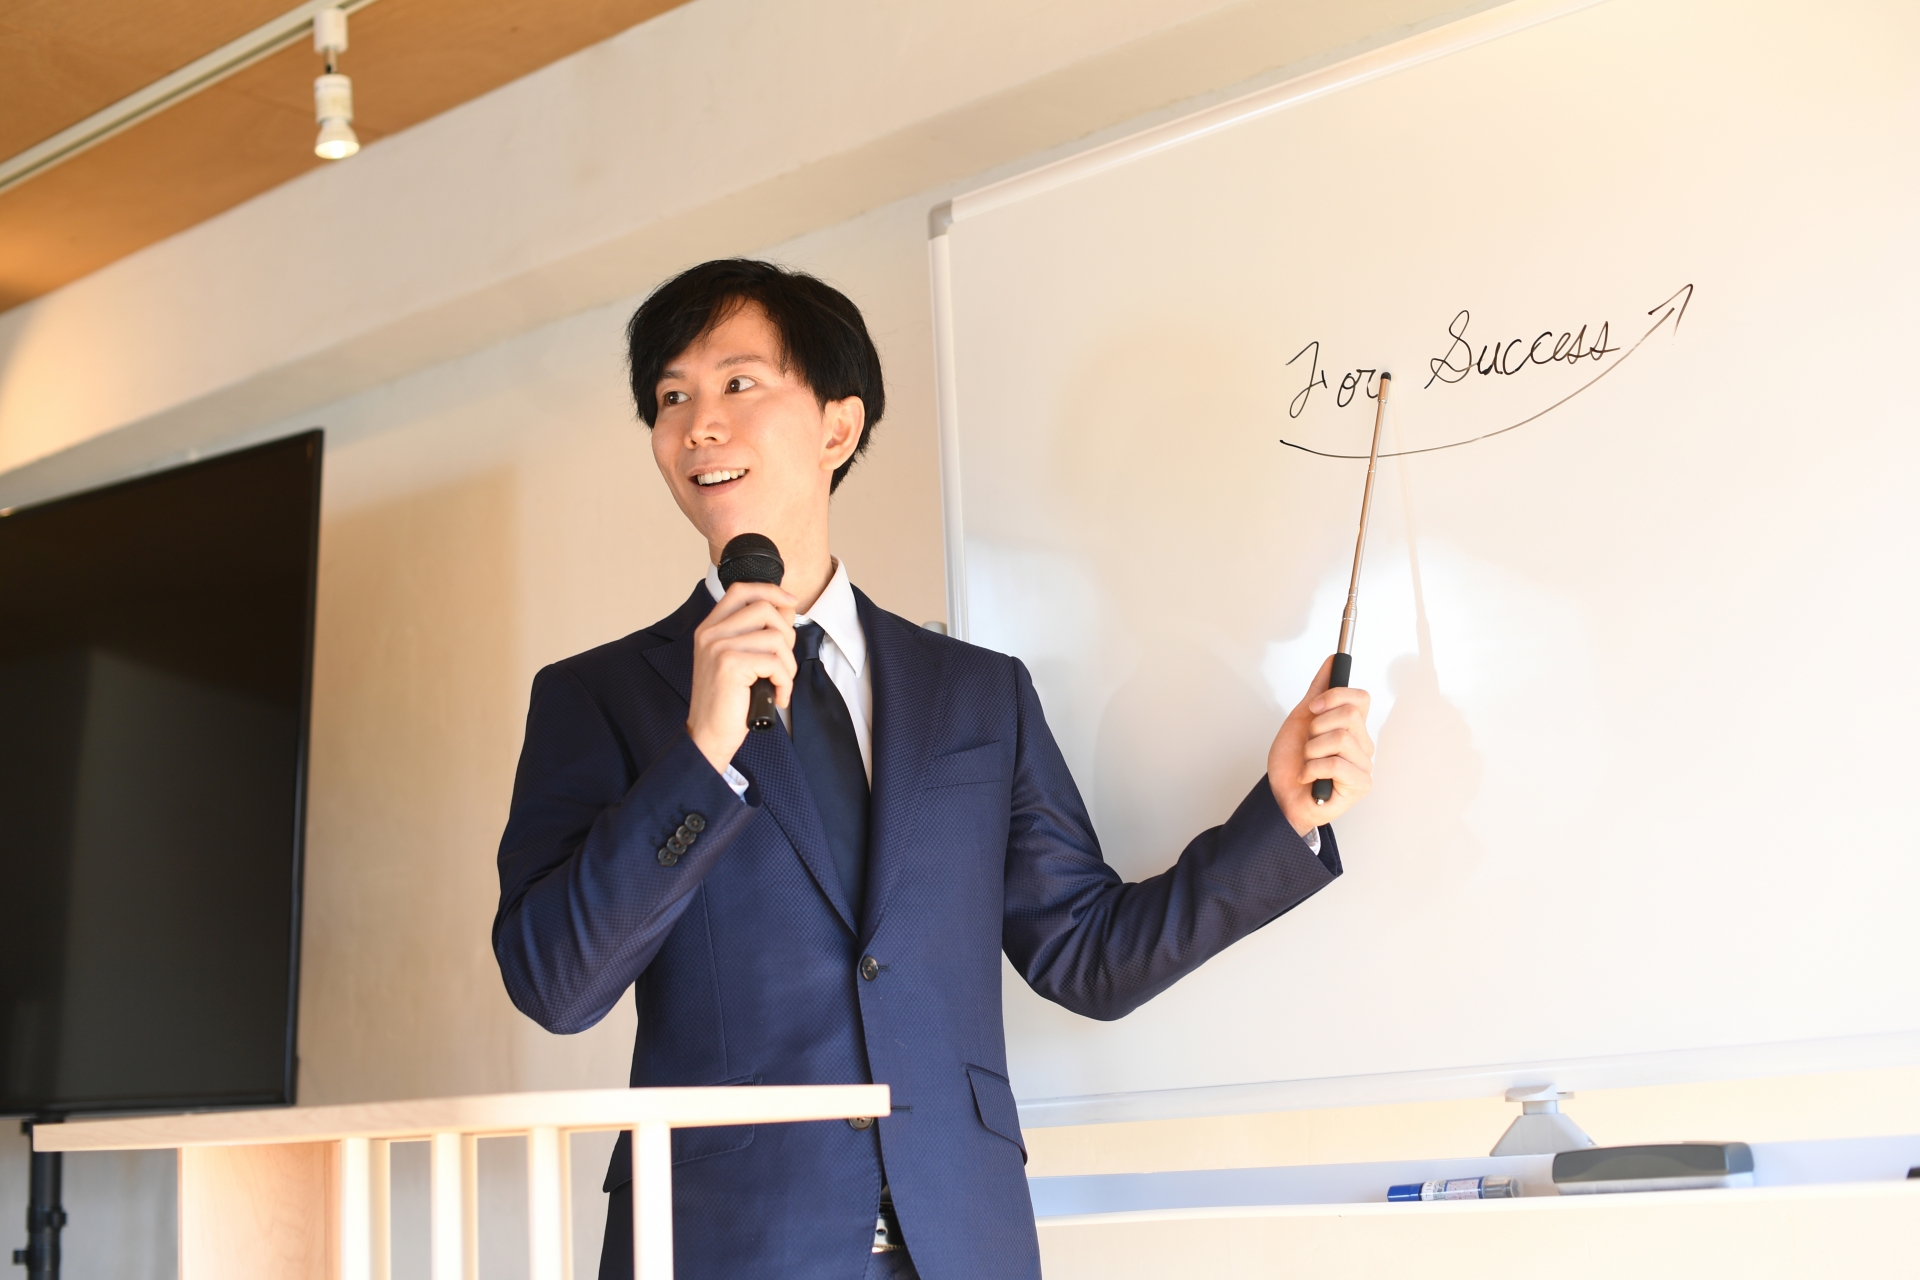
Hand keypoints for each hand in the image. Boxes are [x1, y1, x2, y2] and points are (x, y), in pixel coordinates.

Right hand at [687, 582, 796, 773]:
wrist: (708, 735)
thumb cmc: (727, 702)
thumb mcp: (739, 660)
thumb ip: (757, 634)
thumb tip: (787, 608)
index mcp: (710, 628)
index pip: (741, 590)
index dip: (770, 591)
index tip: (790, 603)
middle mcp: (710, 633)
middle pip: (765, 609)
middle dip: (786, 635)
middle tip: (782, 663)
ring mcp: (718, 647)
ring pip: (776, 637)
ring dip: (788, 664)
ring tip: (779, 683)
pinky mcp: (730, 664)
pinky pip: (775, 662)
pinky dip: (785, 681)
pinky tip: (777, 696)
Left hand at [1268, 655, 1373, 835]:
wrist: (1280, 796)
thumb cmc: (1292, 763)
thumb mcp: (1301, 719)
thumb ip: (1319, 691)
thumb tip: (1333, 661)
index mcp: (1352, 727)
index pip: (1359, 697)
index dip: (1334, 697)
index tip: (1313, 708)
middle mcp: (1362, 744)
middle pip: (1349, 715)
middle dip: (1317, 727)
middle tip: (1308, 744)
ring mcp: (1363, 764)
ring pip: (1341, 738)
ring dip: (1312, 751)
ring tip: (1308, 763)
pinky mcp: (1360, 784)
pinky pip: (1336, 763)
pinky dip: (1312, 768)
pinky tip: (1309, 776)